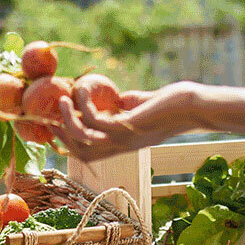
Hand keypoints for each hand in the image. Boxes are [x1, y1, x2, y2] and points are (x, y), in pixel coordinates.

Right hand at [54, 81, 202, 160]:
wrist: (194, 107)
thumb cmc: (172, 105)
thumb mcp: (143, 107)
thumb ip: (127, 106)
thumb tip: (116, 99)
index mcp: (124, 144)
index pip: (90, 153)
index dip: (70, 144)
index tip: (55, 127)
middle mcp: (121, 146)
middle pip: (82, 152)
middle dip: (63, 136)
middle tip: (50, 116)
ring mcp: (124, 138)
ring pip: (84, 138)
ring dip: (68, 120)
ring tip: (62, 100)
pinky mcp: (128, 126)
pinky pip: (95, 120)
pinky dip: (83, 106)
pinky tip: (82, 91)